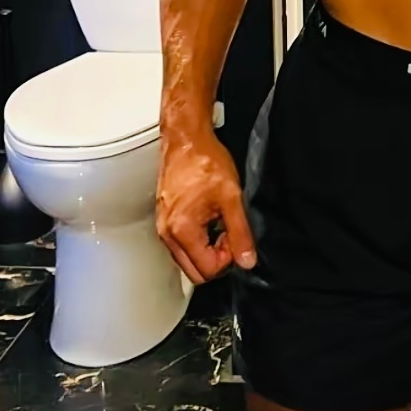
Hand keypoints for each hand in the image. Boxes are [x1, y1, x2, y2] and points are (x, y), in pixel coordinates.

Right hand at [157, 129, 256, 284]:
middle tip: (227, 231)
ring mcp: (163, 226)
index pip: (208, 270)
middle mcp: (167, 233)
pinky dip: (197, 238)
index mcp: (181, 230)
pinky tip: (207, 216)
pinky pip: (181, 244)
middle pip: (195, 271)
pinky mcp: (164, 219)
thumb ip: (240, 232)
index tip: (234, 234)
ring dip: (206, 248)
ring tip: (218, 220)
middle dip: (216, 258)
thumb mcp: (231, 197)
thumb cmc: (204, 160)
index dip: (228, 257)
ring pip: (188, 259)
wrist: (186, 138)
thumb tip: (247, 261)